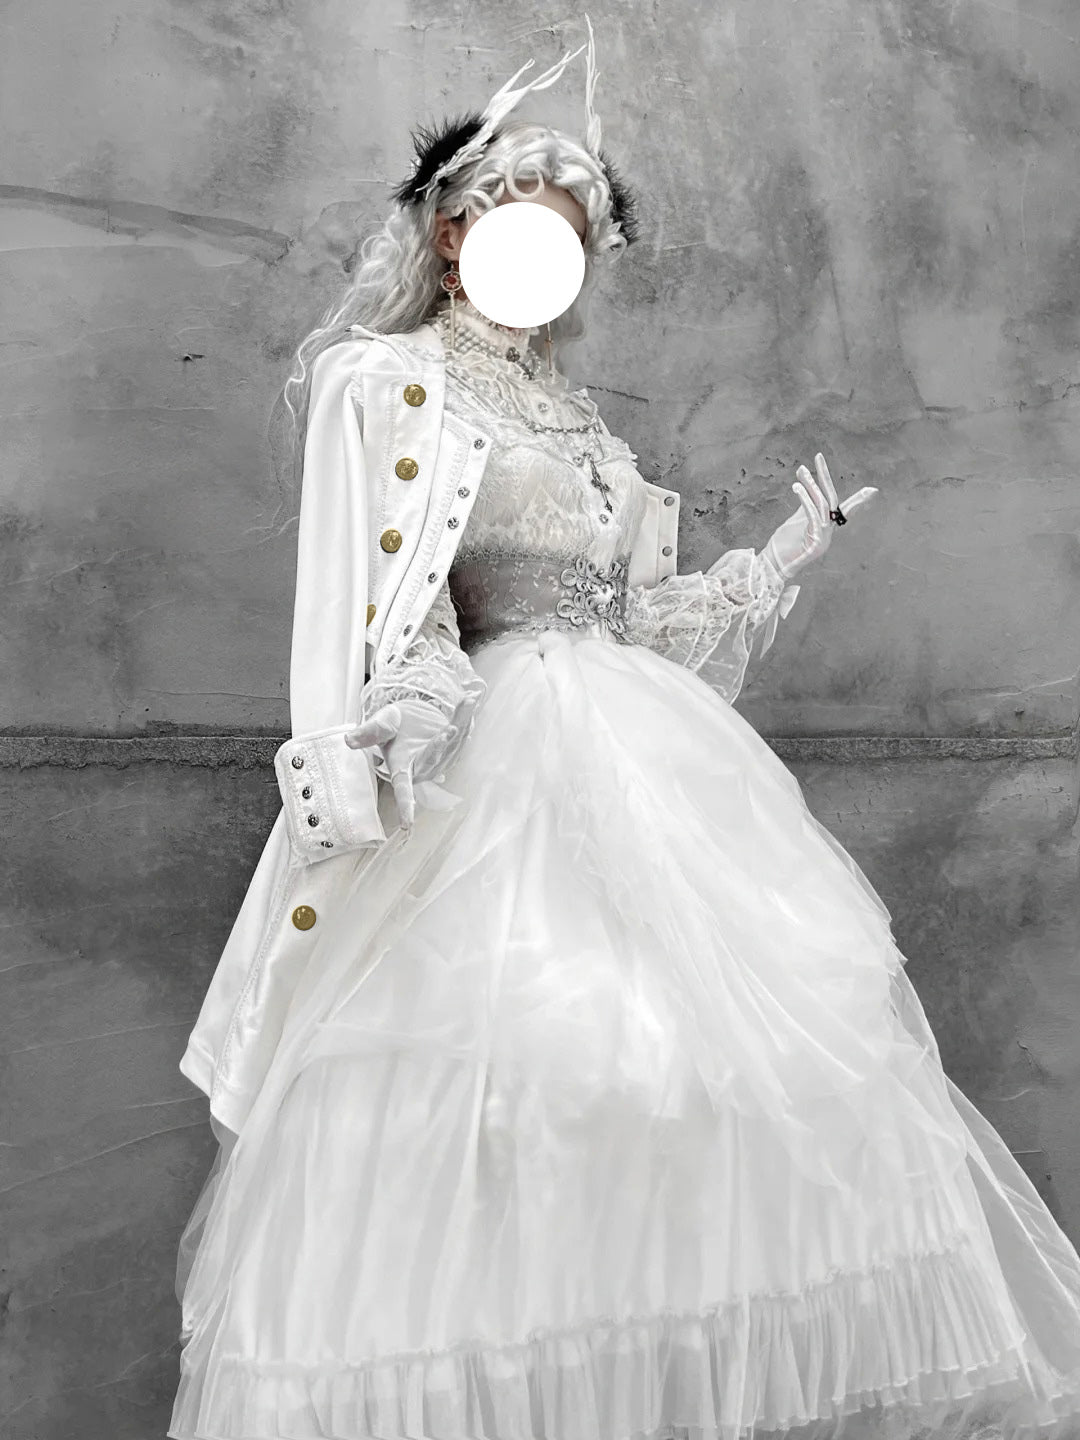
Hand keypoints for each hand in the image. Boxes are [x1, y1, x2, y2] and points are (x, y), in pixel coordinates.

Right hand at [344, 698, 455, 829]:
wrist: (410, 718)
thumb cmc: (392, 725)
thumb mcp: (380, 724)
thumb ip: (368, 733)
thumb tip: (349, 740)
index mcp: (401, 768)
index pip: (402, 790)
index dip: (405, 807)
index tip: (407, 825)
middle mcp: (422, 768)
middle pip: (433, 759)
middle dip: (442, 744)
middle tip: (451, 729)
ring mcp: (440, 760)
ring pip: (452, 743)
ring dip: (461, 721)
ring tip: (468, 700)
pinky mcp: (453, 749)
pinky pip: (461, 733)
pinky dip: (466, 715)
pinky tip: (470, 699)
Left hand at [763, 452, 878, 579]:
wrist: (773, 567)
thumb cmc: (783, 545)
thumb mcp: (795, 519)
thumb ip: (804, 502)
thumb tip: (804, 477)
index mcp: (826, 527)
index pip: (840, 507)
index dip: (857, 499)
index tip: (873, 490)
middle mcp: (828, 533)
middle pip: (831, 500)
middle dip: (825, 477)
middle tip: (818, 457)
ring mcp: (823, 539)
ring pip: (821, 506)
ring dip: (811, 486)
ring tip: (802, 471)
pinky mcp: (815, 543)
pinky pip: (813, 516)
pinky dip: (806, 500)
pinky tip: (798, 488)